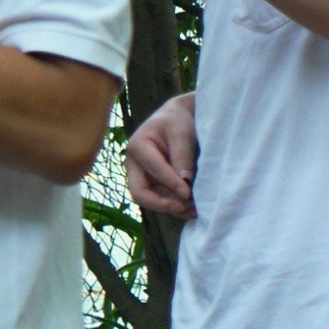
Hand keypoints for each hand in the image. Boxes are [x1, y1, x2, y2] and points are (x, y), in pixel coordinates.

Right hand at [121, 92, 198, 217]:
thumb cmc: (178, 120)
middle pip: (140, 193)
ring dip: (171, 208)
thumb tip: (184, 182)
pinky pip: (160, 199)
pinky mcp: (153, 183)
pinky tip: (191, 209)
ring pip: (151, 200)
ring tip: (194, 210)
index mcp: (137, 147)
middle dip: (163, 203)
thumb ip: (182, 155)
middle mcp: (135, 165)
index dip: (171, 184)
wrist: (178, 118)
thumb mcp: (182, 132)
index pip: (153, 171)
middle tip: (186, 207)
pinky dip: (175, 206)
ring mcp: (143, 176)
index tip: (188, 193)